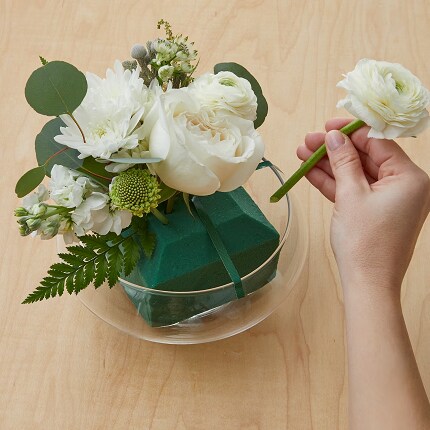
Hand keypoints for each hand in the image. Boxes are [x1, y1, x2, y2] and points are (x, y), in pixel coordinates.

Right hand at [297, 118, 429, 291]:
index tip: (327, 126)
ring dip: (329, 165)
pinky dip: (333, 183)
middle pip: (365, 158)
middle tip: (309, 141)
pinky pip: (353, 192)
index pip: (378, 144)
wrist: (367, 284)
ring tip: (302, 153)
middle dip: (334, 150)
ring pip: (355, 175)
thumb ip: (343, 161)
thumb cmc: (365, 241)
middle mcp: (404, 187)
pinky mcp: (373, 213)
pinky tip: (310, 172)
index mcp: (410, 178)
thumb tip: (333, 137)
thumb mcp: (351, 195)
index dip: (351, 132)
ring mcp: (388, 201)